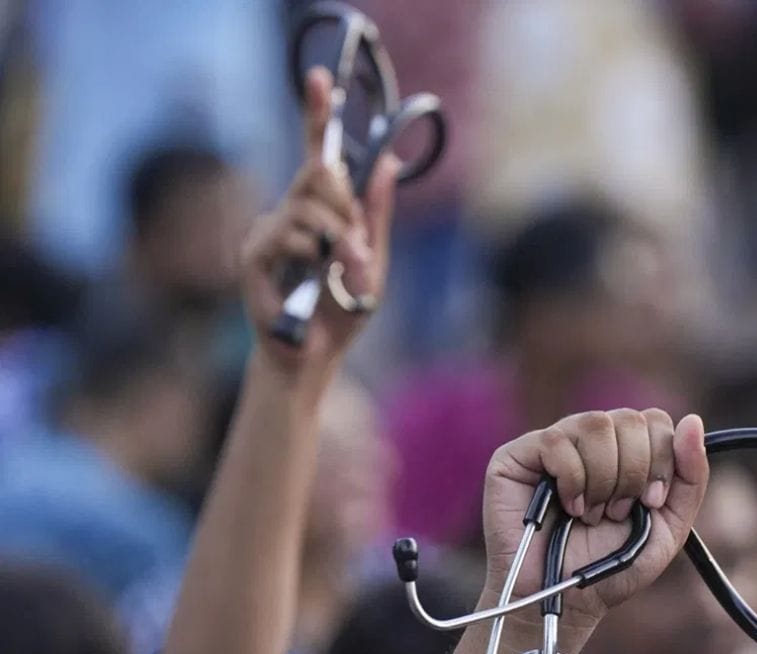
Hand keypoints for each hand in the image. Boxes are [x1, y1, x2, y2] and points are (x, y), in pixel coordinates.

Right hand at [241, 67, 398, 372]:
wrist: (315, 357)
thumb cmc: (341, 312)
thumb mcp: (373, 260)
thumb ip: (376, 214)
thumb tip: (388, 162)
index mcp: (320, 213)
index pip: (318, 156)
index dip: (318, 115)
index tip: (320, 79)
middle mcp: (290, 214)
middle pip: (317, 173)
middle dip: (345, 205)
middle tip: (357, 244)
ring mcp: (268, 232)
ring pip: (308, 206)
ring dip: (337, 239)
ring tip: (343, 272)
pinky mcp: (252, 254)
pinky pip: (289, 234)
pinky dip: (312, 255)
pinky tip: (310, 279)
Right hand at [482, 409, 710, 627]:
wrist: (566, 601)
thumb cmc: (612, 566)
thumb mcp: (668, 526)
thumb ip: (690, 476)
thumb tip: (693, 421)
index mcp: (625, 450)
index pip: (655, 420)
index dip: (661, 460)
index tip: (650, 502)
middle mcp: (590, 440)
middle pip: (630, 418)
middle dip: (633, 474)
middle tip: (618, 512)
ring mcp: (554, 443)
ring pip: (596, 424)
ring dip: (603, 479)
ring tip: (591, 514)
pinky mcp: (517, 455)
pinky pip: (557, 440)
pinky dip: (572, 480)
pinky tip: (567, 508)